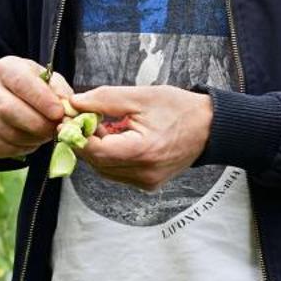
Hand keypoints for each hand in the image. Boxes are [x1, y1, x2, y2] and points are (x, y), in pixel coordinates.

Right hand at [0, 57, 73, 159]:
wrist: (7, 100)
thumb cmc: (34, 89)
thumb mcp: (50, 82)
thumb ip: (60, 92)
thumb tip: (67, 109)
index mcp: (5, 68)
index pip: (21, 82)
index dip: (42, 100)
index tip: (59, 113)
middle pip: (10, 110)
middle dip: (38, 124)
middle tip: (56, 129)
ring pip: (7, 133)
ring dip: (33, 139)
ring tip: (45, 135)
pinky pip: (1, 148)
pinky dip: (22, 149)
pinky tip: (31, 141)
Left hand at [69, 84, 213, 189]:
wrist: (210, 128)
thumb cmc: (179, 109)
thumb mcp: (141, 96)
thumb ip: (104, 100)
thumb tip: (74, 103)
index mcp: (142, 151)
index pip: (95, 150)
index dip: (77, 135)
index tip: (69, 118)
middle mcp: (144, 173)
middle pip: (96, 163)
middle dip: (83, 141)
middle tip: (80, 119)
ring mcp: (146, 182)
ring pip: (104, 170)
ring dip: (96, 150)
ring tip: (99, 126)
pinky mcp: (148, 184)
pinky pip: (117, 173)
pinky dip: (110, 157)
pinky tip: (115, 139)